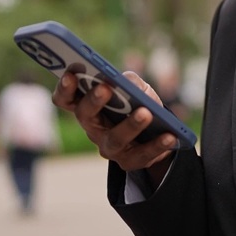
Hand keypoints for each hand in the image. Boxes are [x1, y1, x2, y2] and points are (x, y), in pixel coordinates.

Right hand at [52, 70, 177, 175]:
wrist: (157, 132)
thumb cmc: (138, 104)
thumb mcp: (136, 88)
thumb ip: (130, 81)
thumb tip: (126, 82)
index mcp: (88, 106)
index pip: (66, 98)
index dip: (64, 87)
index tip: (71, 74)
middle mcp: (92, 127)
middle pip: (85, 115)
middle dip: (93, 101)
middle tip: (104, 88)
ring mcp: (109, 147)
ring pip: (114, 139)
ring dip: (130, 125)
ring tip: (146, 113)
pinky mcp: (129, 161)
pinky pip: (142, 155)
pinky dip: (157, 145)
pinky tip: (170, 136)